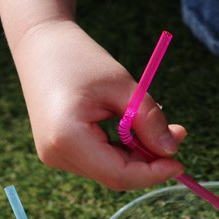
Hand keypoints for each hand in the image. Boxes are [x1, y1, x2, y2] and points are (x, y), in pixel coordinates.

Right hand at [11, 19, 188, 189]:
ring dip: (137, 155)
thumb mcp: (122, 85)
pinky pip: (99, 161)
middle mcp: (56, 154)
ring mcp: (54, 155)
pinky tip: (131, 128)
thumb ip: (148, 120)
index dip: (152, 174)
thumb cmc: (79, 58)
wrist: (39, 43)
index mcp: (67, 138)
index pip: (118, 175)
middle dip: (149, 161)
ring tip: (154, 123)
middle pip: (115, 176)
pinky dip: (121, 150)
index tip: (179, 161)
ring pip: (109, 171)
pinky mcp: (58, 151)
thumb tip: (171, 151)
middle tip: (178, 133)